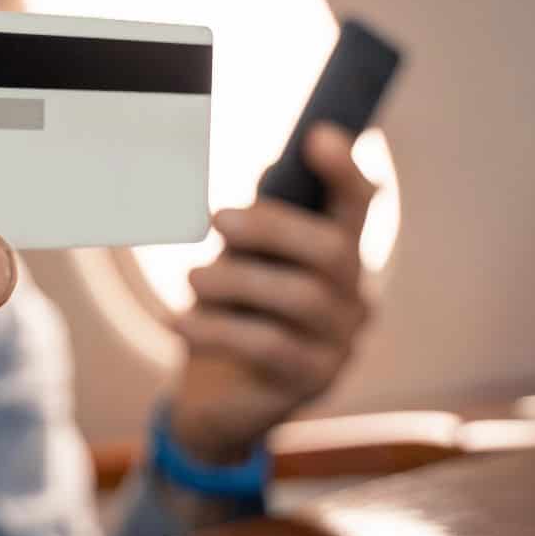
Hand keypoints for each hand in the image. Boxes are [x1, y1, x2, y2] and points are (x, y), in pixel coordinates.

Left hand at [168, 124, 376, 463]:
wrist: (216, 399)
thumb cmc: (230, 316)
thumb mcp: (238, 264)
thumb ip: (254, 229)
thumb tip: (266, 172)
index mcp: (338, 255)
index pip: (358, 204)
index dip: (344, 170)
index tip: (317, 136)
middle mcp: (354, 296)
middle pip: (332, 250)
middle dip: (272, 227)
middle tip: (216, 218)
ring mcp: (341, 342)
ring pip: (300, 299)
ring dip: (235, 282)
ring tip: (192, 280)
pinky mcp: (314, 381)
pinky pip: (268, 346)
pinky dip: (214, 329)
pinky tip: (175, 322)